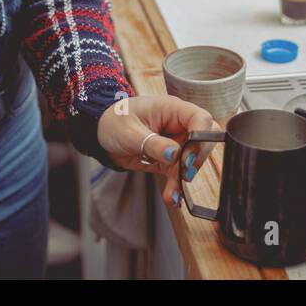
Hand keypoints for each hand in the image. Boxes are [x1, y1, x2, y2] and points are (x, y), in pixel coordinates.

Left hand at [96, 95, 218, 207]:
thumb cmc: (114, 122)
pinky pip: (179, 173)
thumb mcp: (130, 132)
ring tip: (173, 192)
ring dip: (184, 177)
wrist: (101, 135)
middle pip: (204, 140)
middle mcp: (178, 125)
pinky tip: (172, 196)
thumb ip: (153, 143)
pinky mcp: (169, 159)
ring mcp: (176, 142)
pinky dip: (176, 185)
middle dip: (196, 159)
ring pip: (192, 161)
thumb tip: (175, 154)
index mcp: (172, 109)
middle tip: (184, 173)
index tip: (188, 157)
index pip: (200, 119)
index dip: (200, 137)